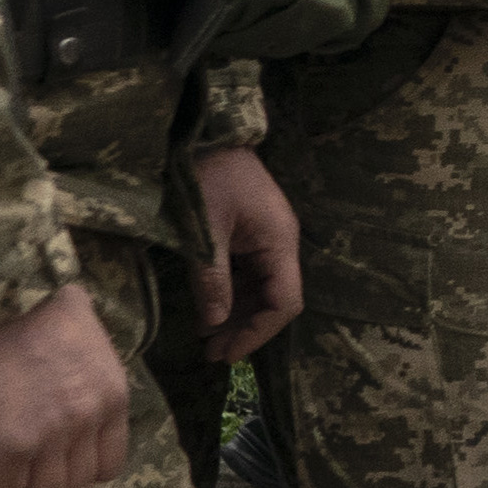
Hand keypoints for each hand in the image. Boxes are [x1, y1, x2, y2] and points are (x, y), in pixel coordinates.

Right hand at [0, 279, 129, 487]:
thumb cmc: (36, 308)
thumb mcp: (88, 342)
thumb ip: (90, 378)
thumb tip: (76, 385)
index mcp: (111, 399)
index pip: (108, 466)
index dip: (79, 474)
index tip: (55, 469)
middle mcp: (87, 423)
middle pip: (75, 487)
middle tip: (21, 481)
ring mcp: (50, 437)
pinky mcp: (8, 445)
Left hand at [188, 147, 301, 364]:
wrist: (203, 132)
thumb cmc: (205, 178)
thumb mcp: (204, 233)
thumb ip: (211, 280)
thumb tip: (214, 325)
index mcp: (279, 242)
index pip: (284, 302)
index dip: (258, 332)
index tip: (226, 354)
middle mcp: (280, 243)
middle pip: (274, 298)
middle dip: (245, 328)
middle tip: (211, 354)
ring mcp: (265, 237)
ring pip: (260, 288)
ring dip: (236, 314)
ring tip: (206, 339)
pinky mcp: (249, 232)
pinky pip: (247, 273)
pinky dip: (230, 294)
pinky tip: (208, 310)